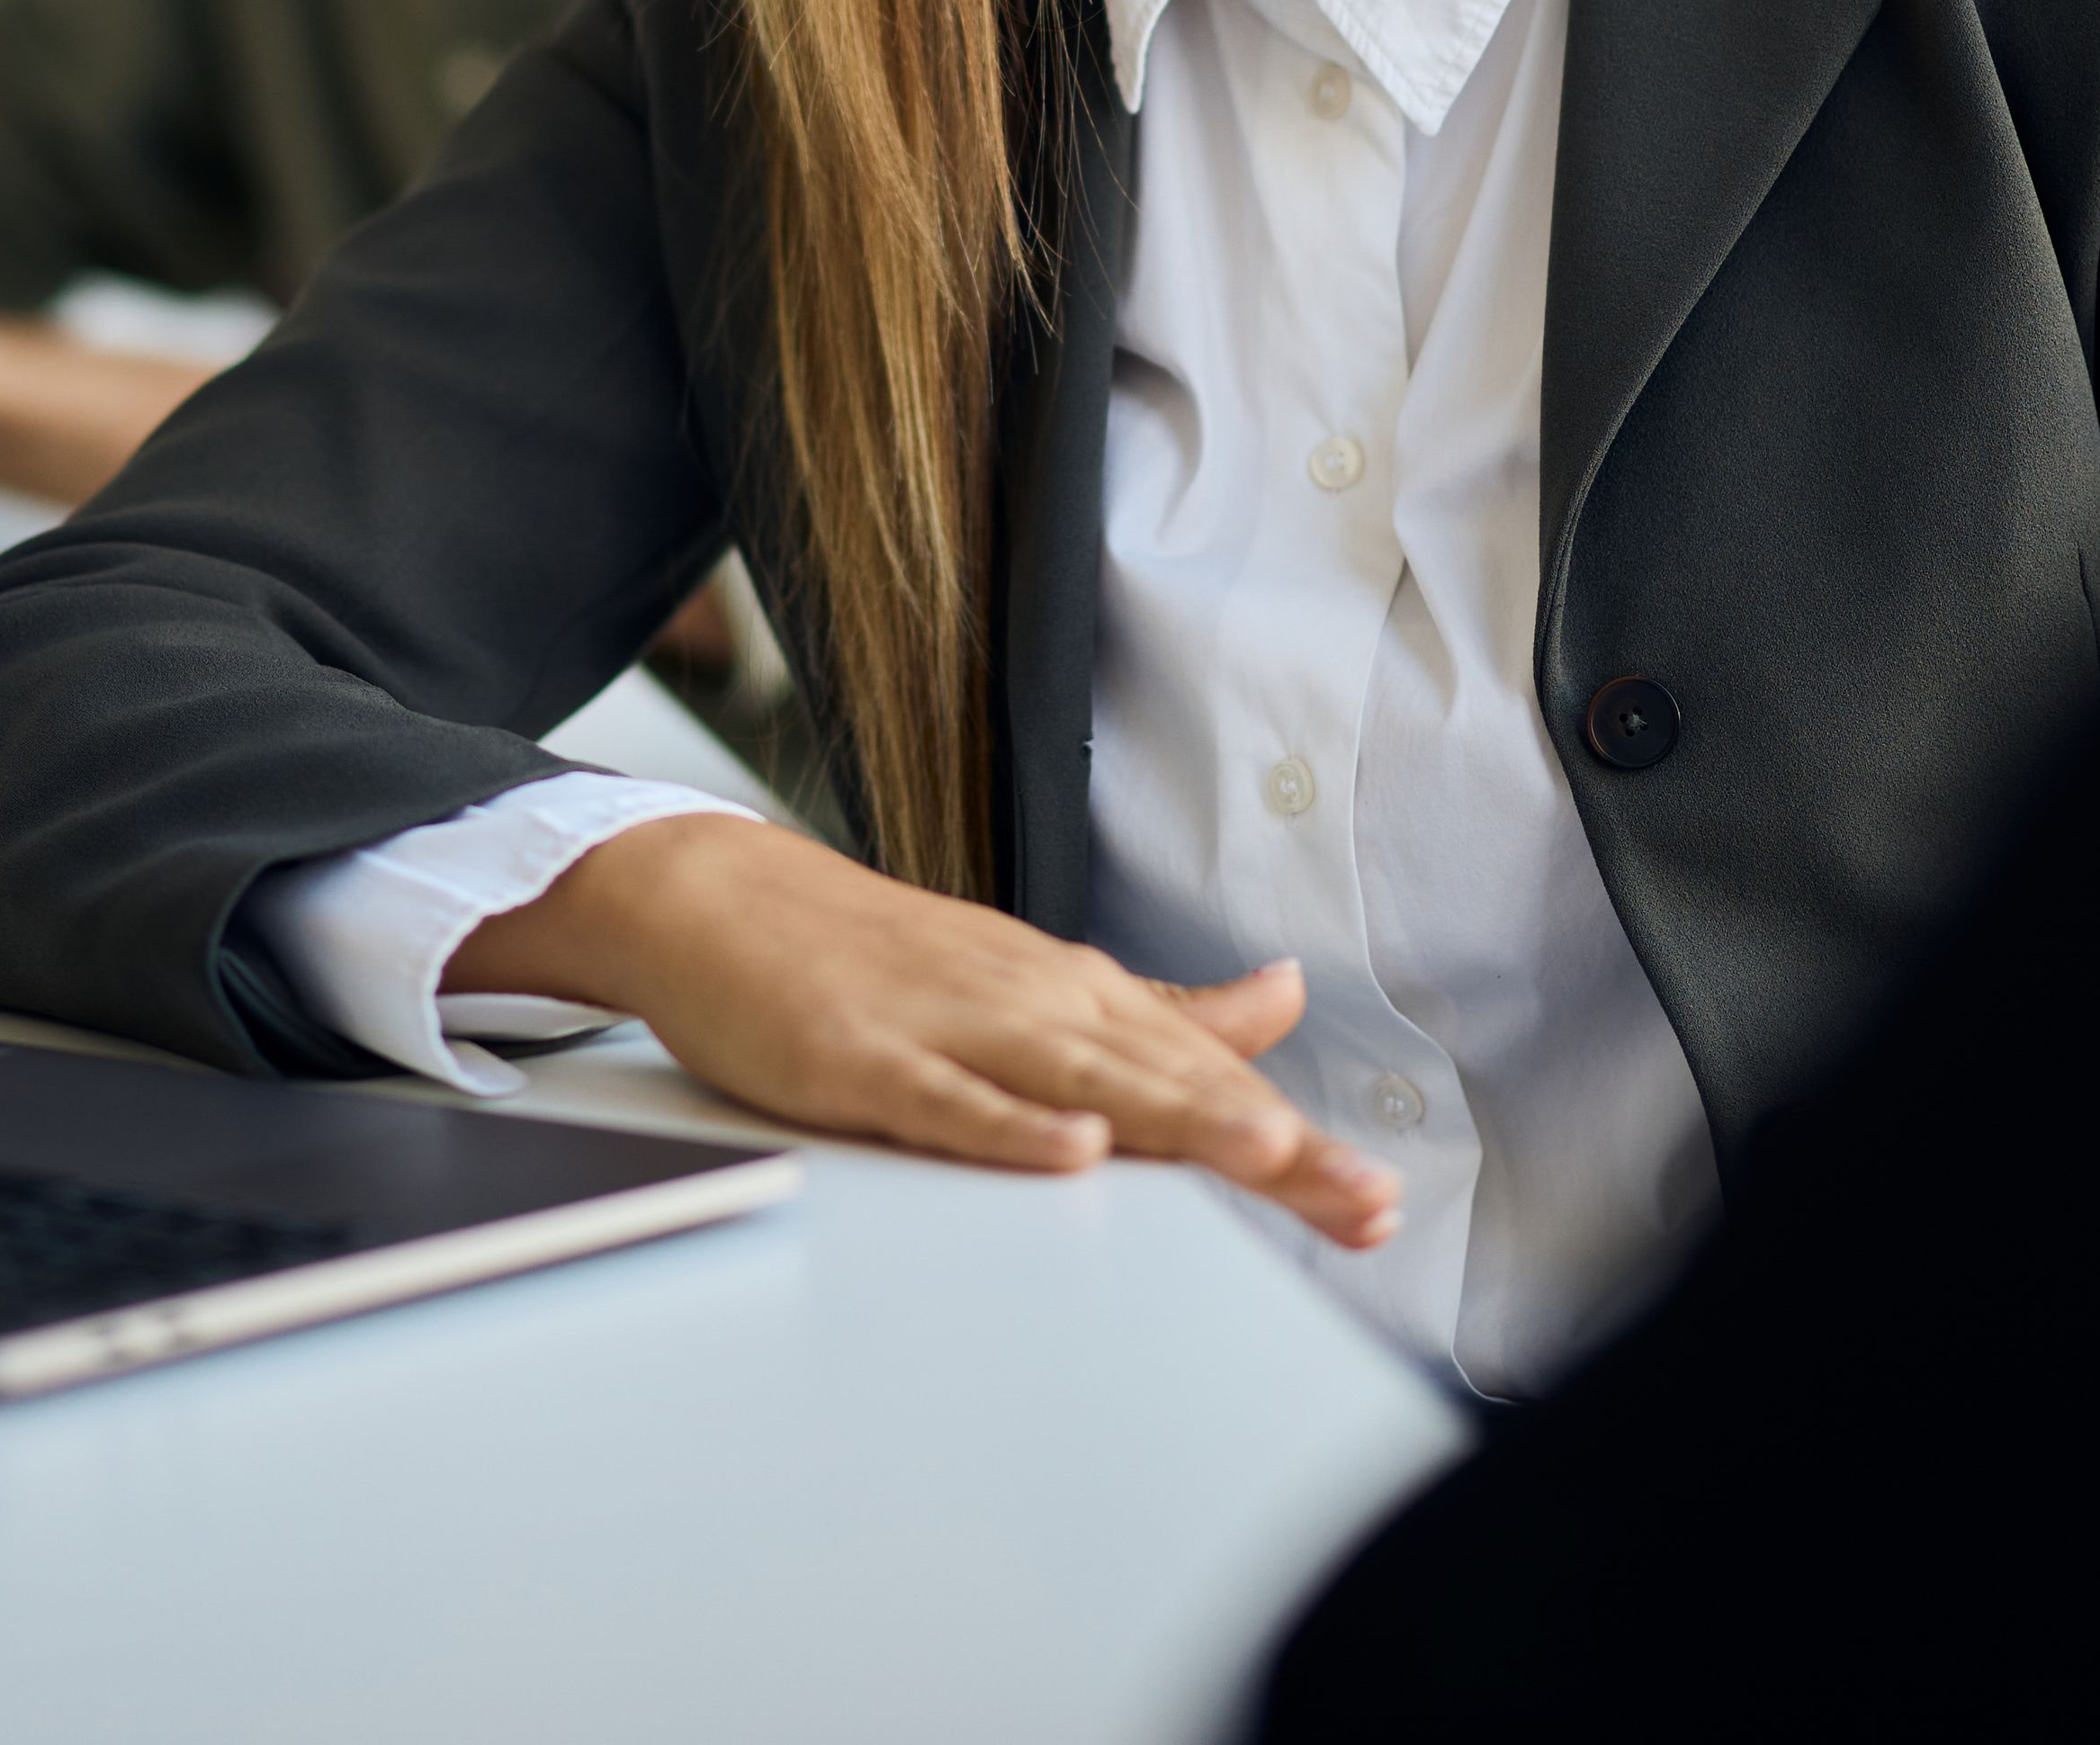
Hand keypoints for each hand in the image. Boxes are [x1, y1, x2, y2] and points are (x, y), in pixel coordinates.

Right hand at [447, 810, 1400, 1247]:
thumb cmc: (879, 954)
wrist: (722, 898)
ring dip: (1176, 1120)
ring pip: (1080, 1079)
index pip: (1205, 1075)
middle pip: (1168, 1082)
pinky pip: (948, 1100)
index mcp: (1074, 993)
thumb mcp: (1036, 977)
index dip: (1294, 1139)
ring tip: (1265, 1158)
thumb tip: (1284, 999)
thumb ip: (1163, 1006)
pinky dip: (1010, 1126)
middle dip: (1270, 1147)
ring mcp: (947, 1027)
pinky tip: (1072, 1152)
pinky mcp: (867, 1059)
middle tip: (1361, 1201)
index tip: (1377, 1200)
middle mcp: (1029, 1001)